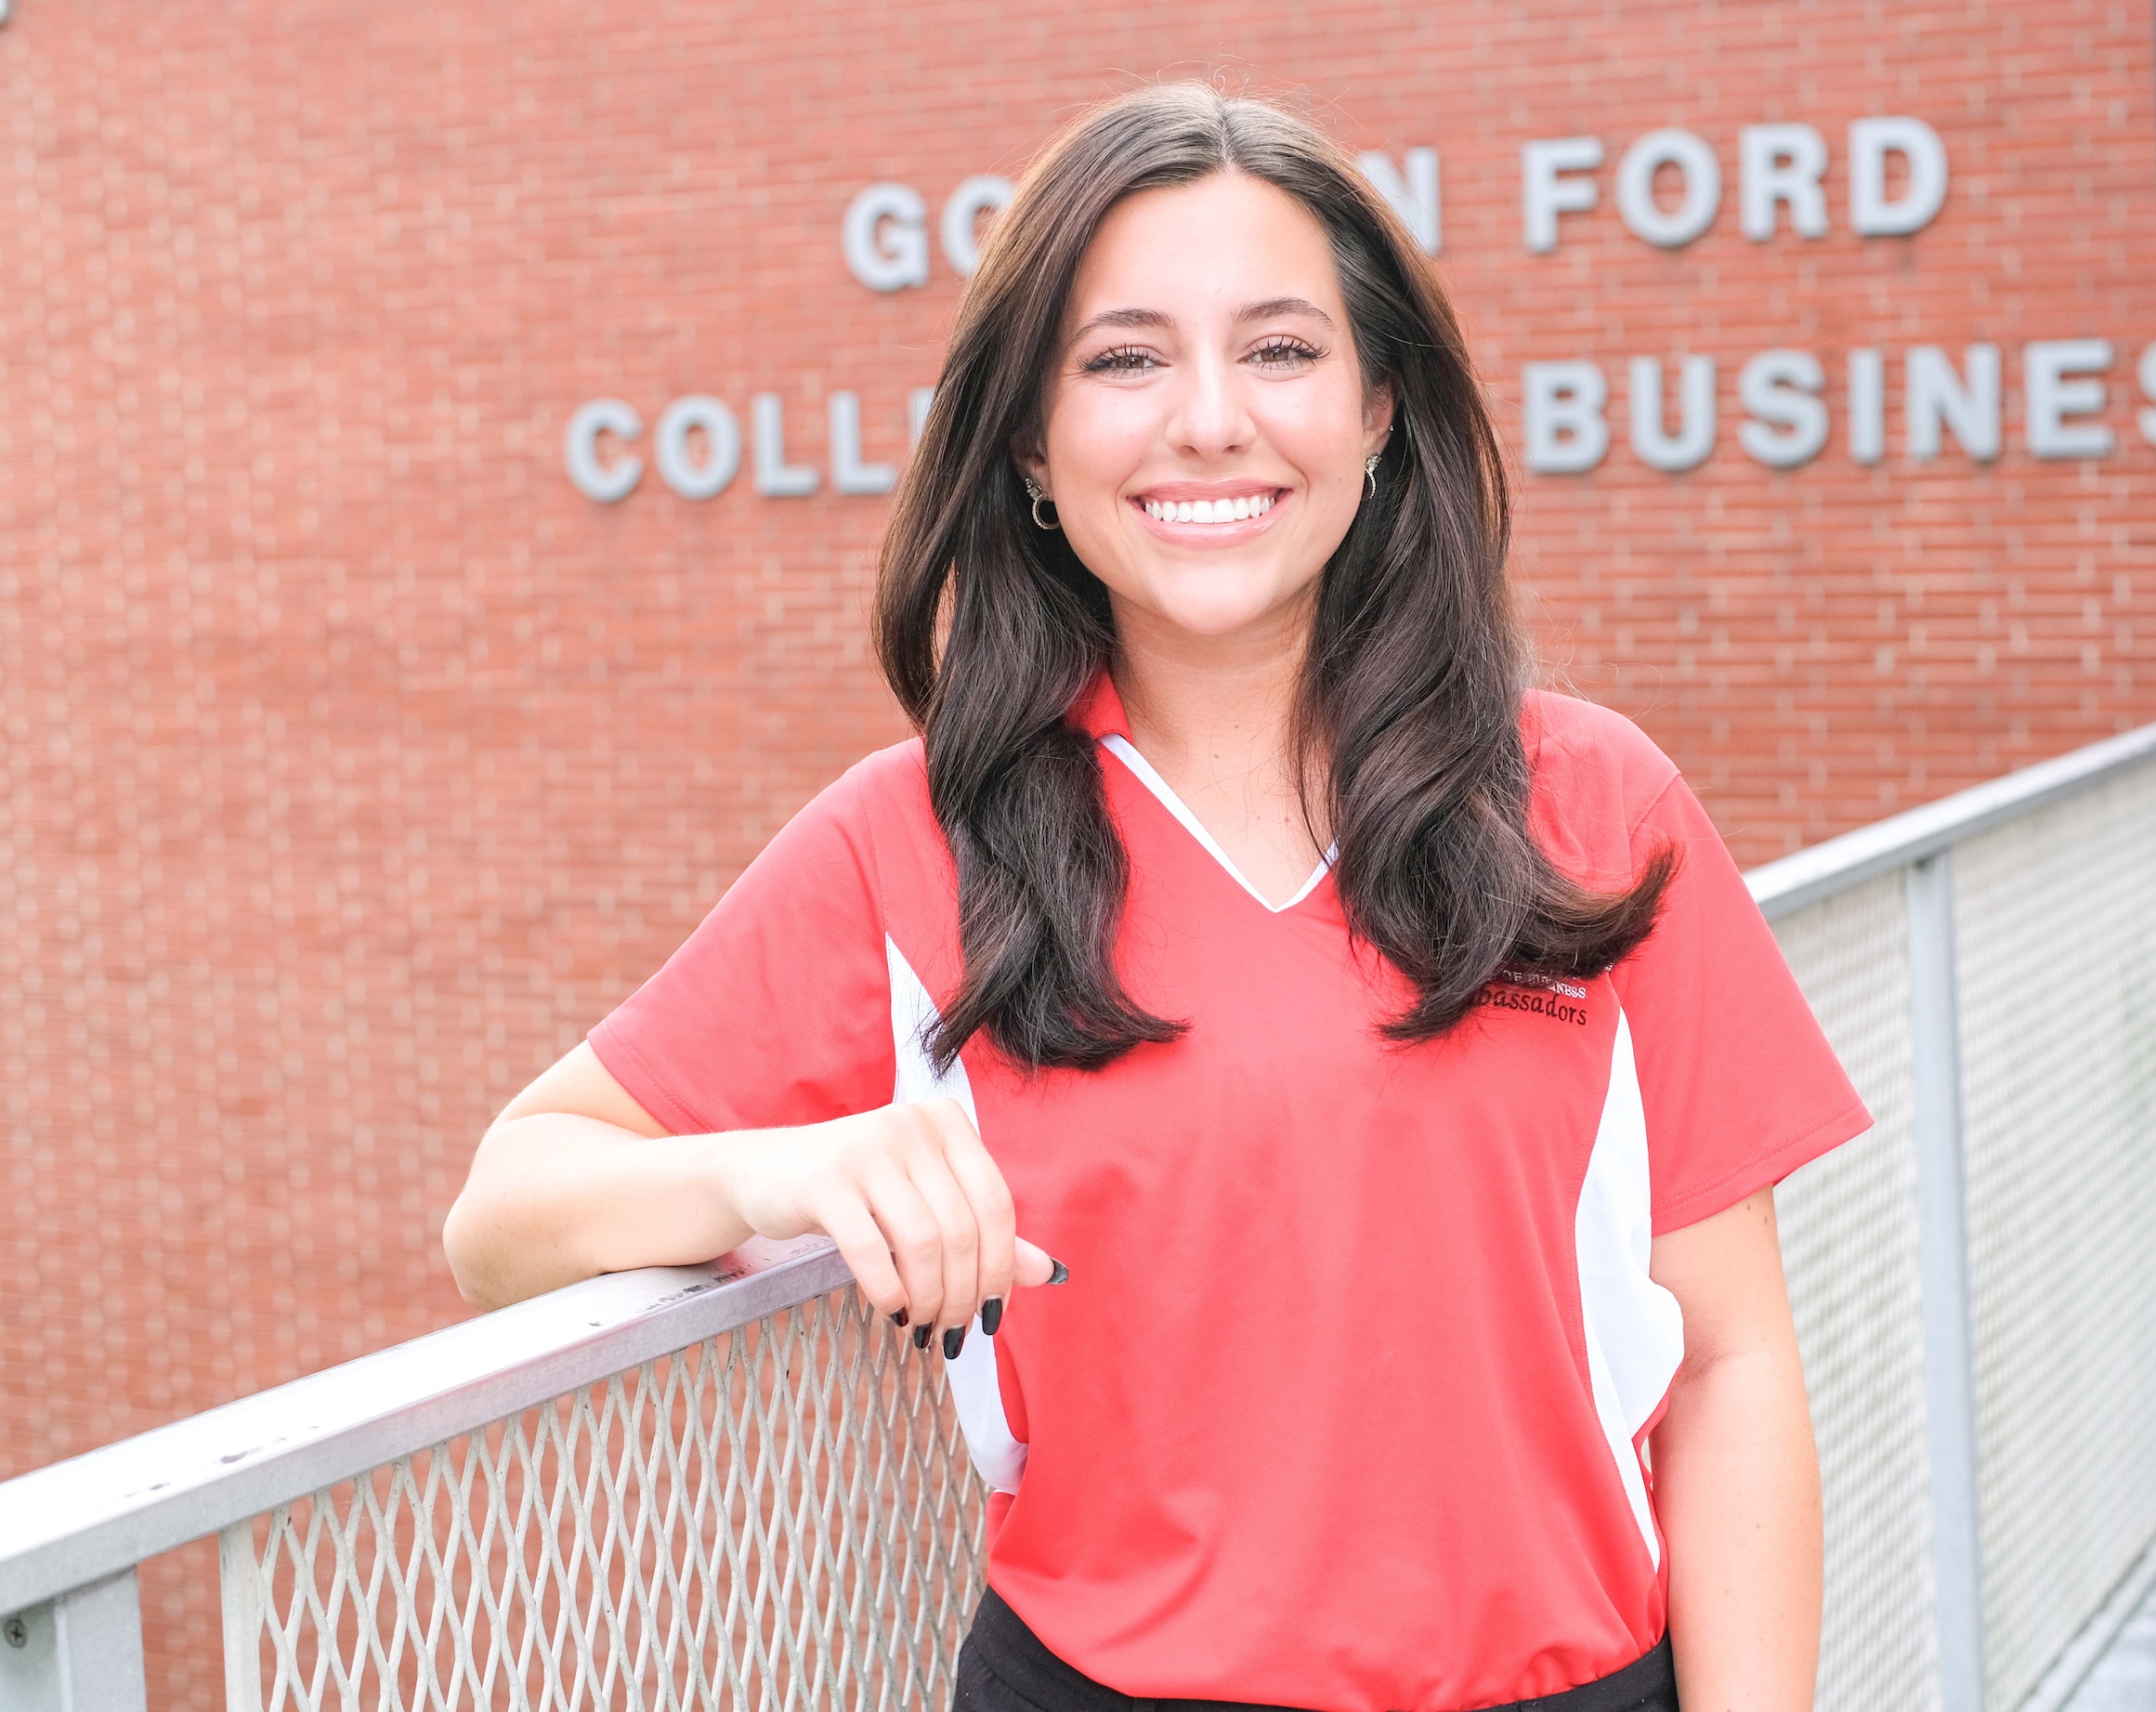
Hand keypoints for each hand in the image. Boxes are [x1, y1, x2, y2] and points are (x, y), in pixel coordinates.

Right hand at [711, 1097, 1061, 1350]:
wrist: (767, 1173)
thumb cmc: (860, 1190)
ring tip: (920, 1326)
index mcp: (947, 1122)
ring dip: (927, 1299)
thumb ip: (984, 1231)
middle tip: (949, 1331)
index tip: (990, 1315)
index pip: (996, 1204)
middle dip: (961, 1295)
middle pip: (962, 1230)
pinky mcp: (825, 1180)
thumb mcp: (926, 1200)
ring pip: (922, 1243)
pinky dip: (888, 1291)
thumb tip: (1049, 1273)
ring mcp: (867, 1148)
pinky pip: (872, 1250)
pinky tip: (889, 1309)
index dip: (1001, 1269)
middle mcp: (912, 1125)